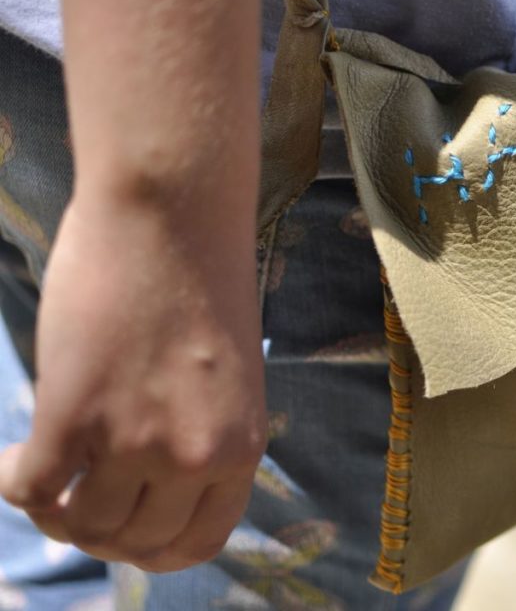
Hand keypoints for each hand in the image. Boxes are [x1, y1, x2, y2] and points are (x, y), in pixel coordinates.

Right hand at [0, 195, 266, 571]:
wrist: (174, 215)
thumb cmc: (201, 282)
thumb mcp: (227, 376)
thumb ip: (201, 433)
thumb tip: (151, 483)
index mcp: (241, 447)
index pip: (199, 543)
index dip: (155, 550)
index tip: (128, 533)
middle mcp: (195, 456)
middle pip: (135, 541)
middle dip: (100, 529)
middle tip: (75, 493)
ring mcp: (135, 440)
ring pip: (83, 523)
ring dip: (56, 509)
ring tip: (44, 469)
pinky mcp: (75, 414)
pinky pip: (32, 491)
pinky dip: (13, 485)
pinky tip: (11, 457)